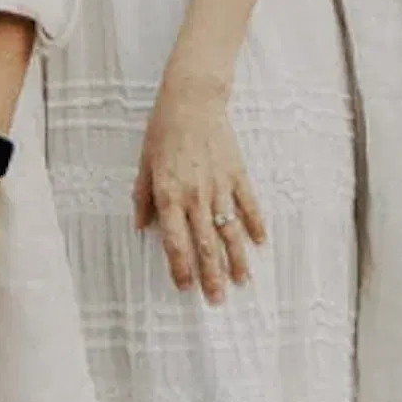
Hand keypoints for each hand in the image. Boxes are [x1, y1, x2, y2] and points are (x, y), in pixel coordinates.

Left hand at [138, 76, 265, 302]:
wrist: (192, 100)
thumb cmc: (163, 130)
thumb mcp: (144, 163)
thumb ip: (143, 197)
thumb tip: (140, 227)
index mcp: (169, 195)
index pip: (175, 241)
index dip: (181, 267)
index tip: (186, 287)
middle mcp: (196, 196)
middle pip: (206, 245)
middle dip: (212, 276)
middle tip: (217, 301)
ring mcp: (219, 186)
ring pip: (230, 231)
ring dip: (237, 260)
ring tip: (242, 283)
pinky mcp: (237, 174)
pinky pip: (248, 205)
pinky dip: (256, 225)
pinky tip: (260, 245)